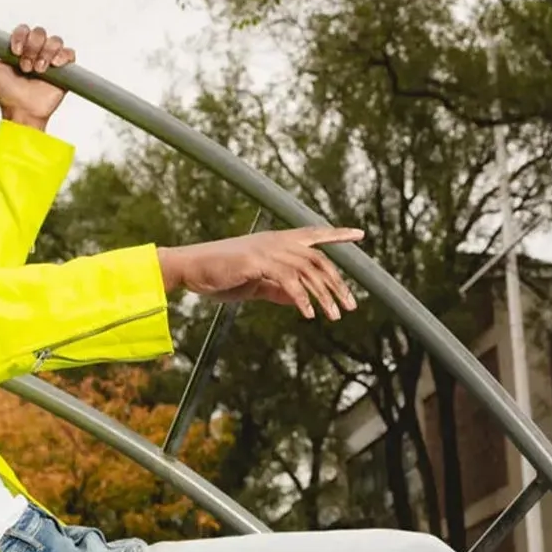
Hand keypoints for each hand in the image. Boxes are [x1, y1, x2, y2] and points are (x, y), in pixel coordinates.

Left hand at [0, 24, 76, 132]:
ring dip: (45, 54)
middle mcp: (36, 51)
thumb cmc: (7, 94)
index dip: (20, 37)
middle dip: (32, 48)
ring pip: (54, 41)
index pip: (24, 30)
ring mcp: (51, 60)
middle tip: (26, 67)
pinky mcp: (65, 70)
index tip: (15, 52)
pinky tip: (54, 66)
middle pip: (39, 33)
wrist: (22, 112)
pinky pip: (69, 53)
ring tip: (38, 71)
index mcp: (21, 48)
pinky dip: (62, 57)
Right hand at [158, 227, 362, 320]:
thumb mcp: (255, 284)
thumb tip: (300, 300)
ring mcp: (267, 250)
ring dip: (324, 296)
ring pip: (308, 271)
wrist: (192, 269)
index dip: (337, 234)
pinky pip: (288, 280)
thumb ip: (278, 290)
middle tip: (350, 307)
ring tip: (333, 316)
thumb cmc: (221, 275)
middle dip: (338, 284)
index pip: (314, 235)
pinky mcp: (258, 262)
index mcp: (277, 242)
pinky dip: (301, 298)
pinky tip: (308, 314)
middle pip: (319, 260)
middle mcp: (277, 242)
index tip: (359, 235)